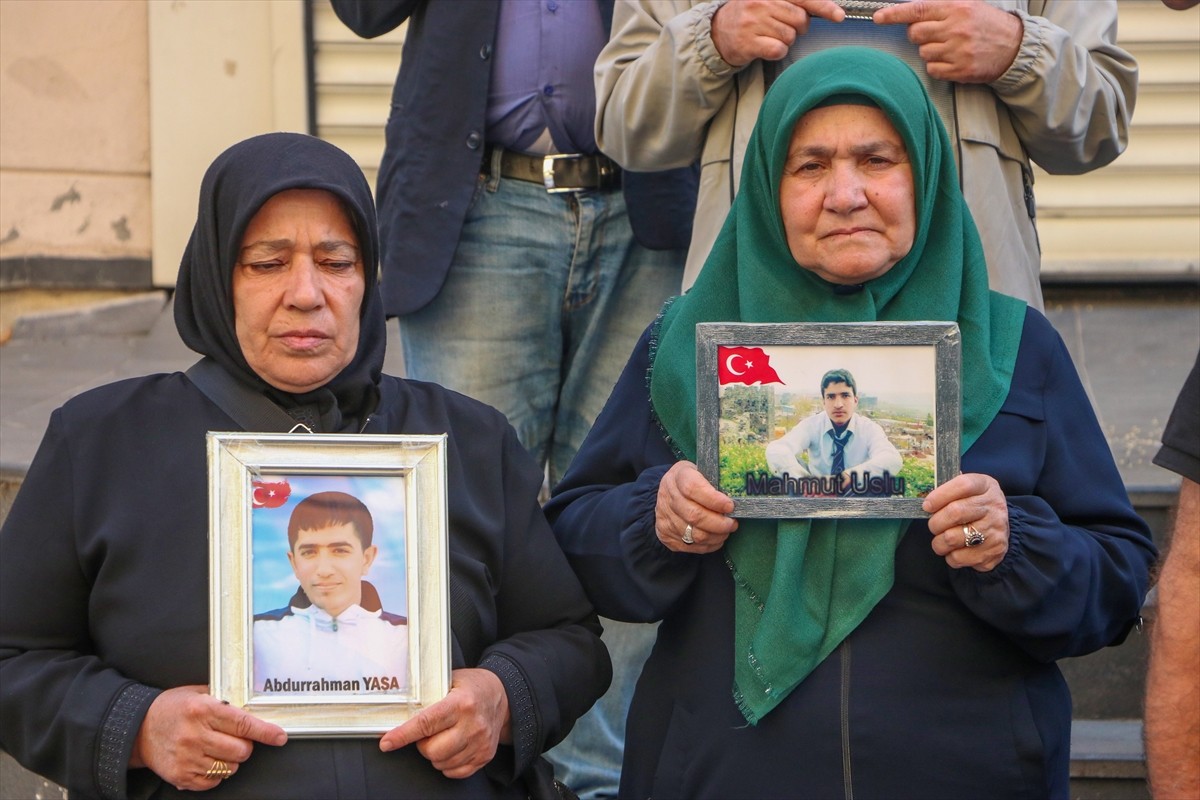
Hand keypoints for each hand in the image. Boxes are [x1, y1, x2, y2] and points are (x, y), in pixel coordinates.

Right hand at [130, 685, 286, 790]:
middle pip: (241, 750)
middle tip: (233, 738)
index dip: (266, 732)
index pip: (243, 724)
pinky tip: (205, 760)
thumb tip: (253, 706)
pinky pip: (214, 781)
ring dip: (230, 760)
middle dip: (244, 745)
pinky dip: (216, 773)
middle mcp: (195, 735)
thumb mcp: (196, 693)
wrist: (137, 729)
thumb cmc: (171, 708)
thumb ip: (223, 699)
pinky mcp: (181, 776)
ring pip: (230, 768)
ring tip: (216, 748)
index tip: (279, 737)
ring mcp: (187, 758)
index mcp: (202, 710)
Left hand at [379, 668, 509, 778]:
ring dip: (435, 754)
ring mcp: (480, 743)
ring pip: (441, 763)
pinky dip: (447, 763)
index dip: (403, 735)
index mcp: (461, 703)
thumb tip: (400, 711)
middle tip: (429, 732)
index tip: (387, 743)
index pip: (426, 723)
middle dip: (422, 744)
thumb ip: (429, 695)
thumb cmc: (473, 687)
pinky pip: (455, 772)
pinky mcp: (485, 756)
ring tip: (443, 737)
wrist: (503, 695)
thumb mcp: (450, 680)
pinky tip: (452, 748)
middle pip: (432, 750)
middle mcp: (472, 725)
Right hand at [655, 461, 737, 553]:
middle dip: (719, 523)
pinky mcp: (666, 535)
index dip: (714, 500)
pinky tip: (716, 537)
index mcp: (678, 477)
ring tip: (726, 530)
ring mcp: (665, 518)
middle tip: (732, 523)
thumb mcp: (702, 470)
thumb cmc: (692, 481)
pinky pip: (692, 546)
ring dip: (716, 536)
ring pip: (695, 535)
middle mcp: (668, 497)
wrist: (668, 493)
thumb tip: (738, 497)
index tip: (730, 506)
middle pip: (694, 516)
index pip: (693, 489)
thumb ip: (716, 482)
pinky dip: (709, 545)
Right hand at [711, 0, 845, 66]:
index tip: (839, 16)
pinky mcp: (748, 43)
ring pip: (789, 37)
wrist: (718, 31)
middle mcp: (761, 4)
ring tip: (769, 36)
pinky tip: (766, 47)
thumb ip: (792, 2)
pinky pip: (778, 50)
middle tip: (783, 28)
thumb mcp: (768, 0)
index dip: (824, 7)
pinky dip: (777, 52)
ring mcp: (753, 23)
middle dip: (798, 28)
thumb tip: (825, 8)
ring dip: (785, 41)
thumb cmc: (750, 15)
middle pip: (799, 20)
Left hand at [873, 0, 1022, 83]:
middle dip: (919, 35)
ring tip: (951, 47)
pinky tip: (953, 60)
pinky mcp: (960, 70)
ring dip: (931, 51)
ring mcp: (958, 51)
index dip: (894, 14)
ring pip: (923, 53)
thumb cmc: (987, 25)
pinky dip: (938, 66)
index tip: (878, 17)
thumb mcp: (968, 6)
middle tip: (934, 34)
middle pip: (915, 34)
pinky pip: (932, 70)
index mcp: (956, 9)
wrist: (1015, 46)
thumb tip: (912, 14)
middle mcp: (956, 28)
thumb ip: (941, 9)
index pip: (918, 10)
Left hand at [922, 472, 1009, 571]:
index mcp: (986, 486)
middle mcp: (994, 507)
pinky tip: (954, 550)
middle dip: (935, 522)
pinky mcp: (993, 552)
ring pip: (952, 538)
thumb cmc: (975, 507)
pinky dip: (949, 556)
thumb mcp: (968, 491)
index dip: (940, 495)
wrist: (1000, 530)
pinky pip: (958, 557)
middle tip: (933, 526)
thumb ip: (949, 492)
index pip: (963, 485)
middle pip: (955, 512)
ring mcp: (995, 531)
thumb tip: (926, 501)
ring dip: (939, 542)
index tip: (927, 506)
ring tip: (941, 540)